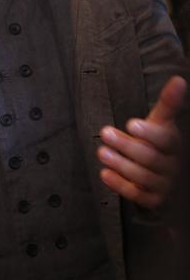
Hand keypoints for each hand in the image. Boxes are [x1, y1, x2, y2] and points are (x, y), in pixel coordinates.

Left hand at [97, 76, 185, 208]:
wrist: (168, 177)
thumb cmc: (160, 144)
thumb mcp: (163, 124)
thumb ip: (168, 104)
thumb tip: (179, 79)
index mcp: (175, 146)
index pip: (166, 140)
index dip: (150, 133)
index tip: (131, 124)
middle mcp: (172, 166)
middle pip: (150, 158)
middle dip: (127, 146)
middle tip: (105, 133)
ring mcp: (163, 185)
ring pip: (143, 177)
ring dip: (121, 165)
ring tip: (101, 152)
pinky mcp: (152, 199)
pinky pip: (136, 195)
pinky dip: (119, 185)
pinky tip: (104, 174)